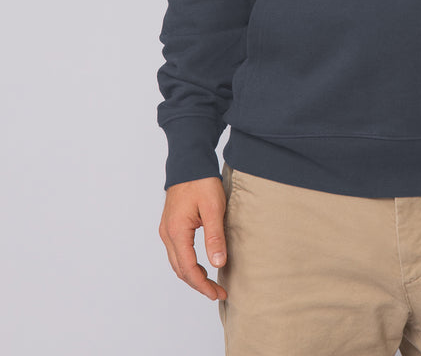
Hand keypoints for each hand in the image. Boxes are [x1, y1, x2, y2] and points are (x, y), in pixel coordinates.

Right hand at [159, 177, 227, 300]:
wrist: (190, 162)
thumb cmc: (202, 182)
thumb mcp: (214, 208)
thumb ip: (215, 237)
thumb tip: (218, 264)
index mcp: (176, 232)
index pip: (188, 268)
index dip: (203, 285)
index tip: (218, 293)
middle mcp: (167, 233)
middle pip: (180, 269)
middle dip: (198, 284)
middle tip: (218, 292)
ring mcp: (167, 230)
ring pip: (177, 262)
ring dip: (193, 275)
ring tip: (211, 283)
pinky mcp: (171, 225)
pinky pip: (177, 252)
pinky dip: (188, 264)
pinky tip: (201, 265)